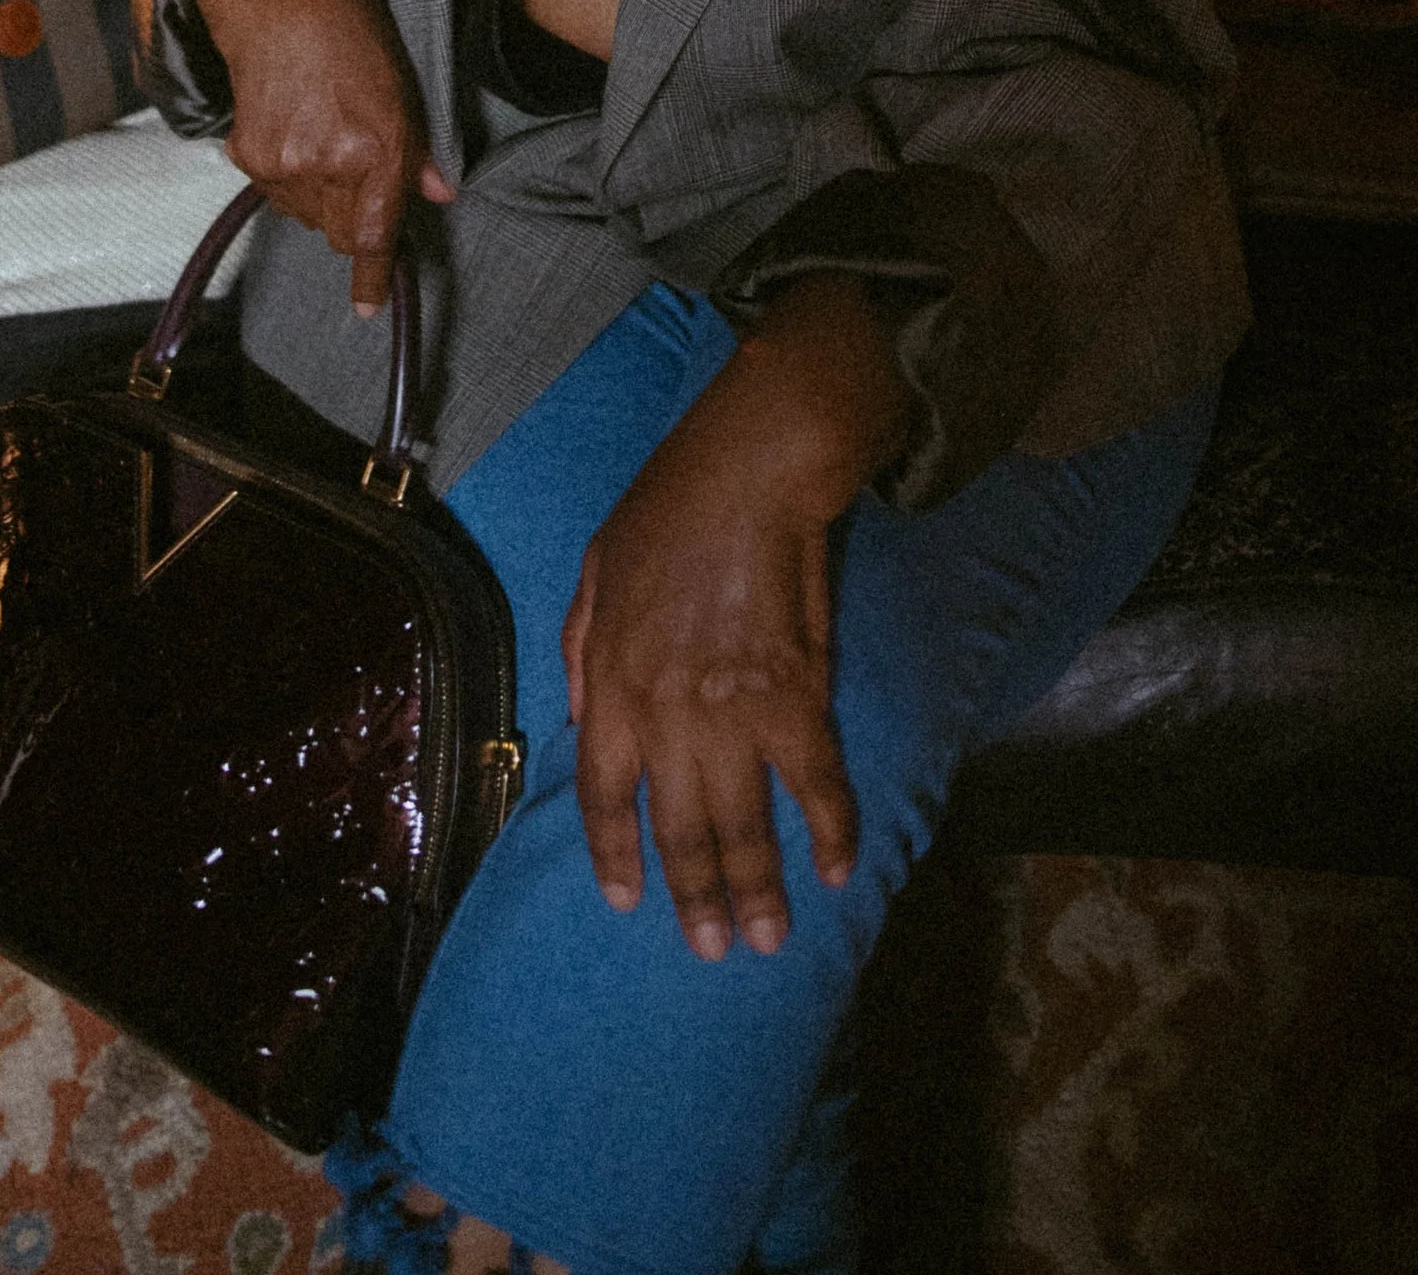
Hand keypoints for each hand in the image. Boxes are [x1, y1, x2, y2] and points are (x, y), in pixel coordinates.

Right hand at [195, 0, 451, 311]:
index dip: (371, 277)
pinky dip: (287, 178)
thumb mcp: (401, 84)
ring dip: (318, 199)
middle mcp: (330, 162)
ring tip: (321, 137)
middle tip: (353, 177)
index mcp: (378, 144)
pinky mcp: (248, 155)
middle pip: (337, 234)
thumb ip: (417, 151)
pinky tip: (293, 130)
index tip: (367, 306)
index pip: (374, 233)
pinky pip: (274, 193)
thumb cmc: (351, 29)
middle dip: (350, 223)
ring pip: (305, 216)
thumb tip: (439, 195)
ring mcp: (283, 162)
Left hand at [560, 280, 914, 960]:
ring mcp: (731, 709)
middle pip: (677, 826)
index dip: (615, 852)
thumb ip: (582, 649)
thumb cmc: (669, 508)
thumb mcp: (594, 571)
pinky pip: (814, 781)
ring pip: (743, 822)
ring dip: (758, 887)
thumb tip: (582, 716)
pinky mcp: (795, 694)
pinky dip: (829, 829)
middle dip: (695, 897)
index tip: (628, 899)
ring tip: (769, 938)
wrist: (750, 469)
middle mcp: (663, 711)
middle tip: (713, 948)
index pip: (601, 791)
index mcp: (608, 680)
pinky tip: (836, 868)